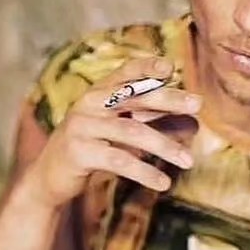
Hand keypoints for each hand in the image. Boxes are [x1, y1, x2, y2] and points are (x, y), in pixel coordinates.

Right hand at [22, 54, 201, 207]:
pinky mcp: (78, 152)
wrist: (51, 177)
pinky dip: (144, 172)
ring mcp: (82, 126)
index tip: (171, 66)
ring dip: (164, 146)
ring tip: (188, 162)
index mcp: (99, 93)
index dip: (147, 67)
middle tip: (198, 105)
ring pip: (131, 131)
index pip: (125, 73)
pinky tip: (164, 184)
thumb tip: (194, 124)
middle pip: (134, 97)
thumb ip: (149, 122)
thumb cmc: (92, 150)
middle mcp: (89, 103)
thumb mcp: (118, 131)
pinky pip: (118, 160)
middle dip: (168, 100)